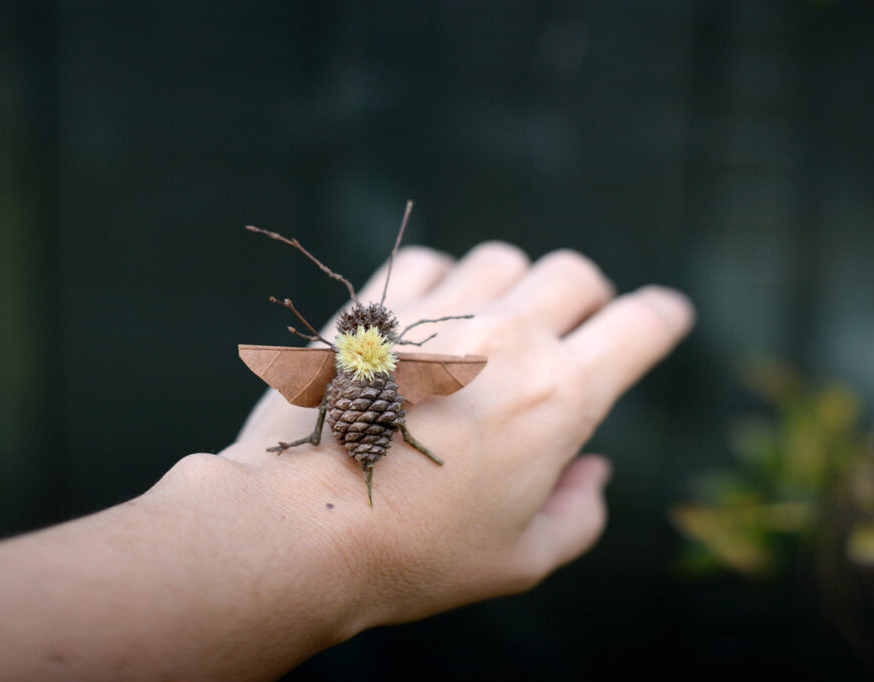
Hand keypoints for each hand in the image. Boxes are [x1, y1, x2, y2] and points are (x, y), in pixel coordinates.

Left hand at [227, 241, 693, 627]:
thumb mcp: (521, 559)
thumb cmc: (415, 554)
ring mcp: (437, 316)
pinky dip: (441, 284)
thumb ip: (579, 513)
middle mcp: (507, 339)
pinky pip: (429, 264)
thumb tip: (591, 468)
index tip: (662, 318)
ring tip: (489, 336)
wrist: (301, 528)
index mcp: (558, 398)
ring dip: (511, 290)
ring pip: (503, 261)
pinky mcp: (375, 310)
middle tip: (567, 335)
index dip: (661, 318)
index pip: (640, 326)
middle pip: (574, 275)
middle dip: (586, 300)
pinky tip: (428, 325)